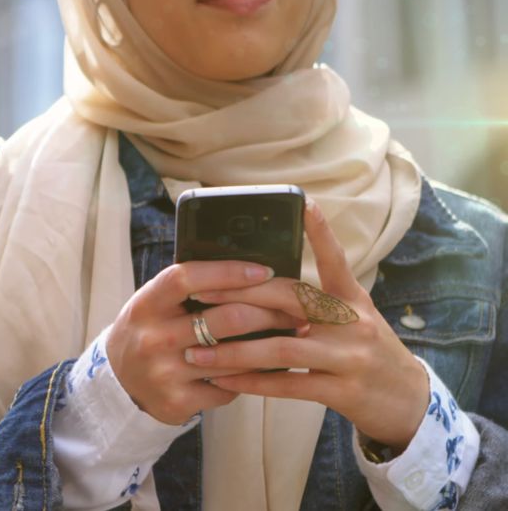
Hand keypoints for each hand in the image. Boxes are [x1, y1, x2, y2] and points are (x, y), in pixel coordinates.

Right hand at [107, 260, 304, 424]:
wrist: (119, 382)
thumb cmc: (149, 331)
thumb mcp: (153, 303)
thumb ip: (187, 288)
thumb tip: (245, 270)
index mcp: (146, 305)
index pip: (187, 278)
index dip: (228, 272)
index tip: (264, 270)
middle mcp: (153, 338)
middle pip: (225, 319)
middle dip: (268, 313)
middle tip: (294, 310)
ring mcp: (164, 373)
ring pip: (235, 357)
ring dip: (268, 347)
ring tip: (291, 337)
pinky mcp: (177, 401)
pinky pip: (228, 388)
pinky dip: (248, 377)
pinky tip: (261, 368)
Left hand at [185, 199, 429, 451]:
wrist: (408, 401)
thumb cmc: (367, 352)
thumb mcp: (354, 317)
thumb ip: (316, 301)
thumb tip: (262, 286)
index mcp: (352, 299)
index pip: (335, 260)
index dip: (320, 232)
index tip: (304, 203)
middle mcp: (352, 322)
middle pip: (290, 299)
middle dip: (240, 295)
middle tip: (200, 294)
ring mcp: (349, 357)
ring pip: (281, 348)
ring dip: (234, 351)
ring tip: (196, 352)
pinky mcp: (342, 391)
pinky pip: (288, 385)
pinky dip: (253, 383)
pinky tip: (225, 381)